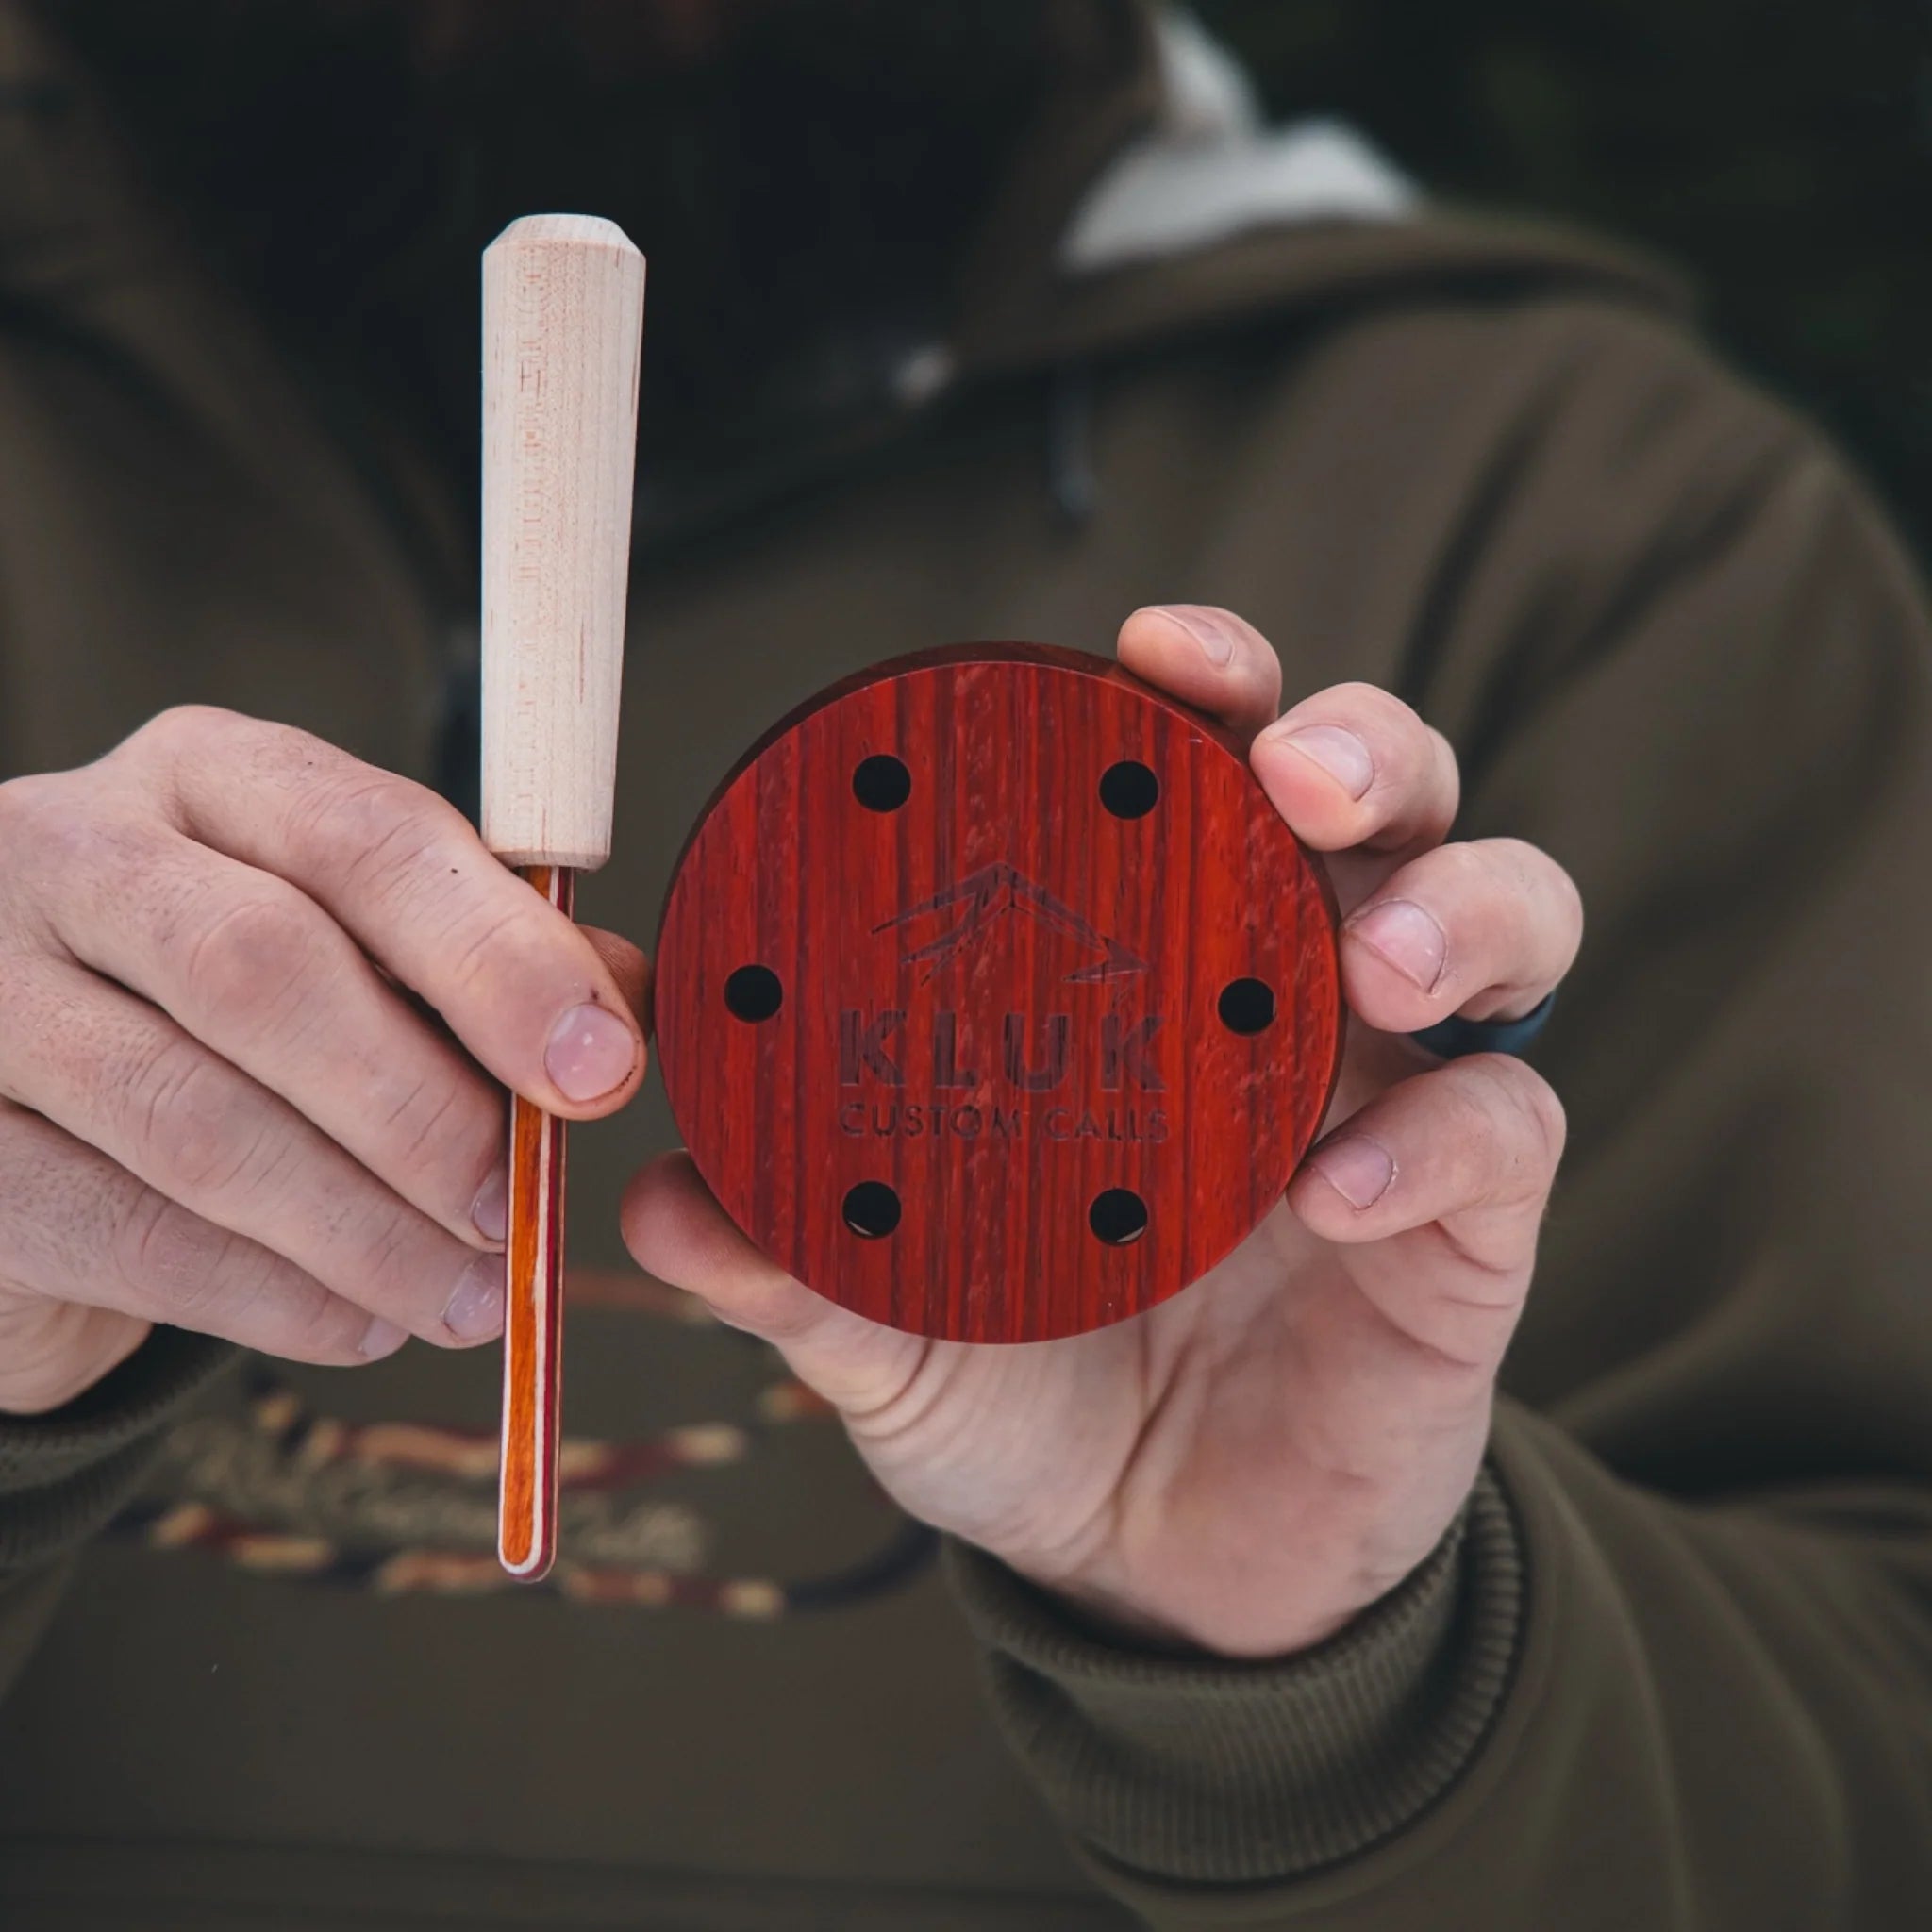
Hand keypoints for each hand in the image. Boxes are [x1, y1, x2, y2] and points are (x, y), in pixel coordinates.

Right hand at [0, 707, 647, 1414]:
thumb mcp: (358, 950)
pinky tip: (365, 1323)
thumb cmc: (232, 1017)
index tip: (602, 1070)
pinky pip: (120, 1230)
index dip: (498, 961)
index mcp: (211, 776)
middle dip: (421, 1108)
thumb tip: (625, 1014)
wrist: (26, 1114)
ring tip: (472, 1294)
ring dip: (363, 1229)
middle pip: (264, 968)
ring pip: (191, 1117)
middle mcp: (72, 849)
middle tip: (516, 1208)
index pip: (368, 838)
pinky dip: (268, 1296)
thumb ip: (487, 966)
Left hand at [625, 608, 1577, 1657]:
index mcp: (1156, 970)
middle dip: (1356, 745)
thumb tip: (662, 1199)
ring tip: (1372, 959)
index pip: (1199, 779)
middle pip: (1383, 794)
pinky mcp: (1469, 1227)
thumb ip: (796, 1258)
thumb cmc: (1022, 1393)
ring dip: (1456, 903)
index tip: (1141, 656)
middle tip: (1288, 771)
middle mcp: (1291, 994)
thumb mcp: (892, 1324)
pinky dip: (1435, 1140)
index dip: (1197, 692)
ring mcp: (1395, 1094)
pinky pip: (1504, 1134)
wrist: (1151, 1565)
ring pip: (1505, 912)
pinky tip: (1336, 1194)